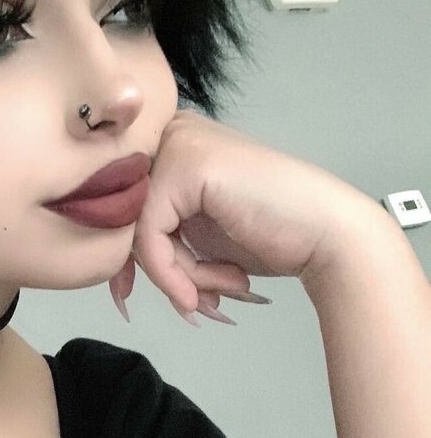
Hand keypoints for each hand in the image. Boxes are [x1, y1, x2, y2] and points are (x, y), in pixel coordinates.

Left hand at [109, 108, 384, 323]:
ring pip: (137, 229)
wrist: (326, 236)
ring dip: (176, 275)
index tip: (131, 297)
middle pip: (125, 217)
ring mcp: (178, 142)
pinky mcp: (185, 164)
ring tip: (218, 289)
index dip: (128, 259)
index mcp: (173, 145)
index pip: (123, 206)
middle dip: (154, 270)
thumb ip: (155, 240)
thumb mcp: (196, 237)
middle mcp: (172, 133)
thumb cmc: (270, 237)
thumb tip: (112, 277)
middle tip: (190, 303)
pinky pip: (149, 234)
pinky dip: (172, 272)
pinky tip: (208, 288)